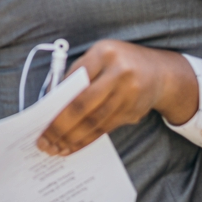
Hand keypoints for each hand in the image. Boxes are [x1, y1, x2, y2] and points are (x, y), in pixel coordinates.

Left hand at [37, 40, 197, 155]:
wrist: (160, 72)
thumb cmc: (120, 61)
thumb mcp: (100, 56)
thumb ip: (78, 73)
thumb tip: (52, 100)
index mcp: (105, 53)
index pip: (75, 79)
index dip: (57, 99)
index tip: (41, 116)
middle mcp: (119, 74)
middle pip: (83, 104)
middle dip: (61, 126)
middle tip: (45, 141)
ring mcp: (129, 95)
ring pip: (94, 121)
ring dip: (72, 138)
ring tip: (55, 147)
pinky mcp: (133, 112)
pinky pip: (105, 129)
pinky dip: (87, 139)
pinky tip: (73, 145)